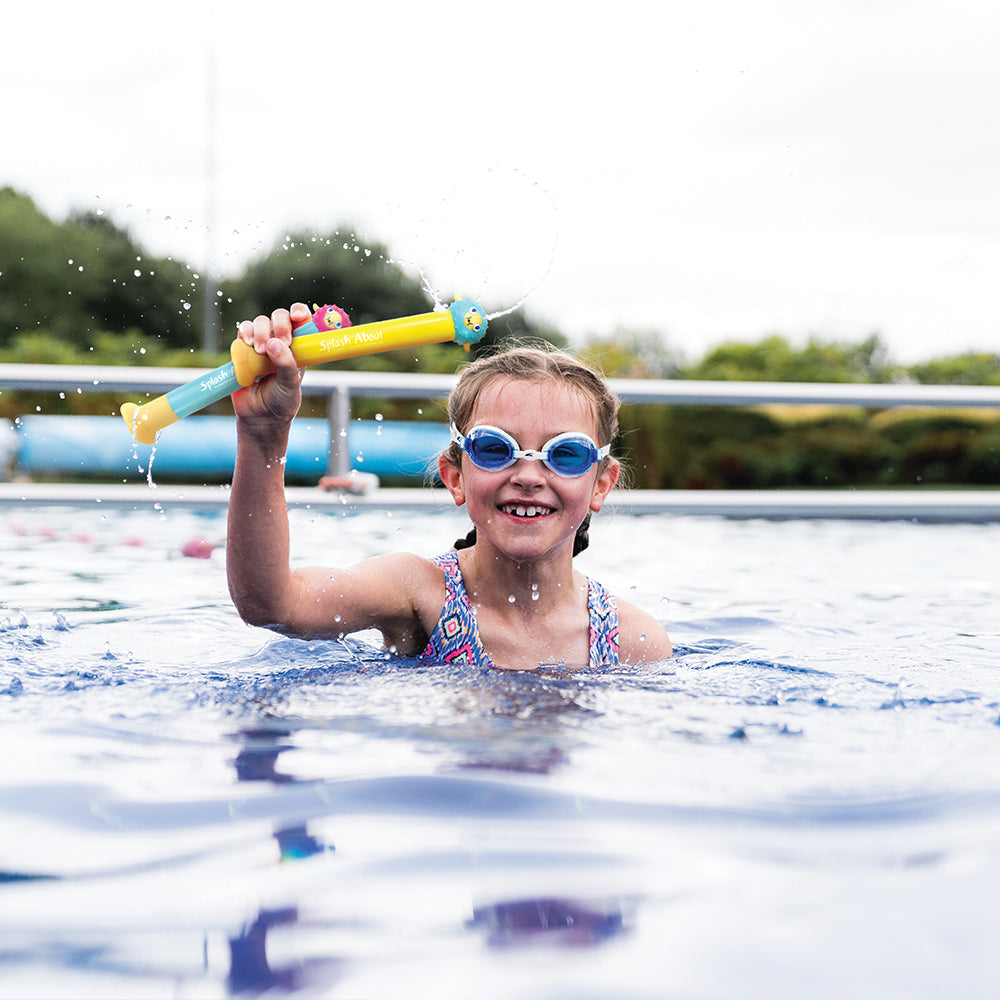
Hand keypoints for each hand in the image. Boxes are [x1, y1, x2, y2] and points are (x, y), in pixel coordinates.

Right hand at [232, 303, 311, 424]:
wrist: (260, 417)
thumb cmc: (282, 401)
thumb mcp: (290, 384)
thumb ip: (286, 364)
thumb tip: (274, 342)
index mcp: (298, 348)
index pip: (301, 321)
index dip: (300, 312)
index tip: (298, 317)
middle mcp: (280, 342)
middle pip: (280, 316)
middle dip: (280, 324)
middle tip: (282, 341)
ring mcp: (261, 344)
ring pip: (260, 322)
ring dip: (260, 330)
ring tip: (260, 350)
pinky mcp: (243, 349)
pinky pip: (243, 331)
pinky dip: (245, 332)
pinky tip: (248, 343)